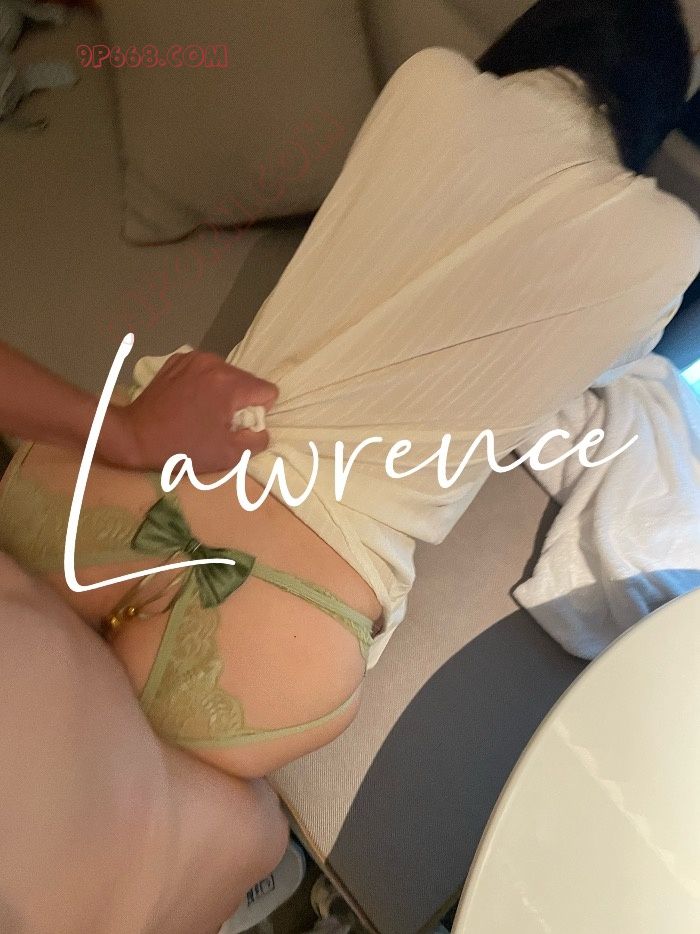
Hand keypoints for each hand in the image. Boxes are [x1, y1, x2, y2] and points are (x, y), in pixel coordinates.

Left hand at [100, 351, 278, 471]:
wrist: (133, 436)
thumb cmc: (181, 449)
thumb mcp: (227, 455)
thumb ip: (256, 441)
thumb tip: (261, 429)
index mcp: (229, 384)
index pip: (267, 391)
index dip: (259, 412)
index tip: (237, 426)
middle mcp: (214, 363)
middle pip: (247, 381)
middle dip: (240, 402)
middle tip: (218, 422)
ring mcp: (194, 358)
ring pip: (227, 374)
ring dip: (222, 392)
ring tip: (202, 411)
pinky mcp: (178, 360)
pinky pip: (206, 370)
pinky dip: (204, 384)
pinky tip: (188, 400)